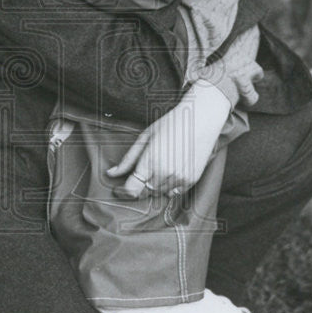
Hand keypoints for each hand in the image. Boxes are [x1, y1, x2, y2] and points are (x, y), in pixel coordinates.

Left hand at [107, 81, 230, 198]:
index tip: (119, 190)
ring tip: (157, 167)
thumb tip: (111, 173)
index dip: (123, 192)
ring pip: (159, 193)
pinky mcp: (192, 180)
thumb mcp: (145, 137)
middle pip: (144, 192)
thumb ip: (128, 159)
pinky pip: (174, 193)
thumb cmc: (171, 124)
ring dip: (154, 186)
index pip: (132, 190)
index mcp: (151, 161)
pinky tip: (169, 172)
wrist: (201, 119)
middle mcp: (165, 172)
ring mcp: (180, 178)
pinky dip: (168, 187)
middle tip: (140, 173)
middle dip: (139, 186)